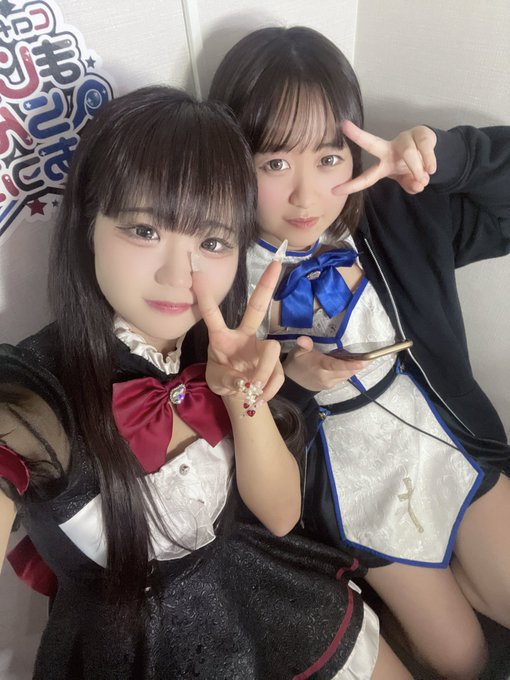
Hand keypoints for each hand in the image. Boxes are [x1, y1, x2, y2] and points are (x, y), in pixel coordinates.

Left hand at [192, 260, 283, 402]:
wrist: (241, 395)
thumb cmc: (224, 380)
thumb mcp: (216, 382)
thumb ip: (227, 380)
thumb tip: (244, 382)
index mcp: (222, 338)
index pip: (213, 316)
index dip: (206, 299)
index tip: (198, 275)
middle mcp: (244, 336)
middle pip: (257, 308)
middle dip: (266, 286)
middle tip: (276, 264)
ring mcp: (262, 348)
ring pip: (272, 350)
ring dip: (263, 373)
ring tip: (252, 390)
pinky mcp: (275, 364)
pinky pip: (278, 374)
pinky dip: (269, 388)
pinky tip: (259, 396)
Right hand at [283, 336, 367, 390]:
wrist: (292, 385)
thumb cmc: (296, 364)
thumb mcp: (296, 352)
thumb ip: (303, 346)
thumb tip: (304, 339)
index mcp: (319, 366)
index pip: (336, 365)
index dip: (350, 364)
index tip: (363, 362)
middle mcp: (326, 377)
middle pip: (347, 371)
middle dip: (359, 365)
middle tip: (371, 356)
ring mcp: (329, 383)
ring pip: (347, 375)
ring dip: (356, 368)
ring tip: (366, 359)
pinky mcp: (331, 385)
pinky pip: (344, 377)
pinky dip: (350, 371)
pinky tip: (355, 364)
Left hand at [334, 121, 436, 194]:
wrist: (430, 150)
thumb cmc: (411, 165)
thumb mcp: (408, 180)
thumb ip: (410, 185)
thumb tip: (418, 185)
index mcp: (382, 164)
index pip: (366, 176)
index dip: (352, 184)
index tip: (334, 190)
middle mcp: (388, 149)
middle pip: (372, 143)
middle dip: (359, 136)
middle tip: (344, 126)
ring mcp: (404, 139)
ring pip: (408, 154)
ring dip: (417, 169)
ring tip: (423, 178)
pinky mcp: (420, 133)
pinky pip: (424, 150)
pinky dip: (429, 162)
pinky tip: (431, 169)